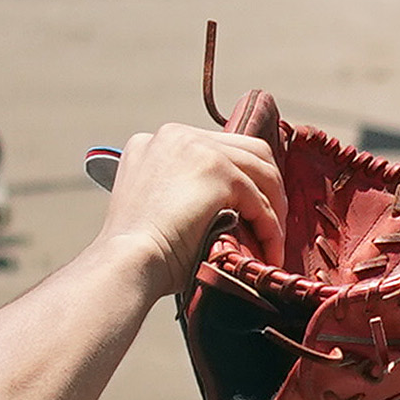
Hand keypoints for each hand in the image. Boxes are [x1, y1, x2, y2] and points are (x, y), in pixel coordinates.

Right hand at [95, 121, 284, 288]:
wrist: (126, 264)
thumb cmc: (136, 256)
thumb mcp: (154, 208)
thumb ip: (181, 193)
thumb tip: (225, 208)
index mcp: (154, 143)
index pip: (214, 148)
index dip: (238, 177)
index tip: (249, 207)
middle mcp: (175, 135)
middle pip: (244, 149)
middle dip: (265, 187)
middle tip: (271, 223)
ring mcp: (197, 148)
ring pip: (259, 170)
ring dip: (273, 208)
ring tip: (273, 242)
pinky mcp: (217, 169)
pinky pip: (259, 198)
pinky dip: (269, 227)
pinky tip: (269, 251)